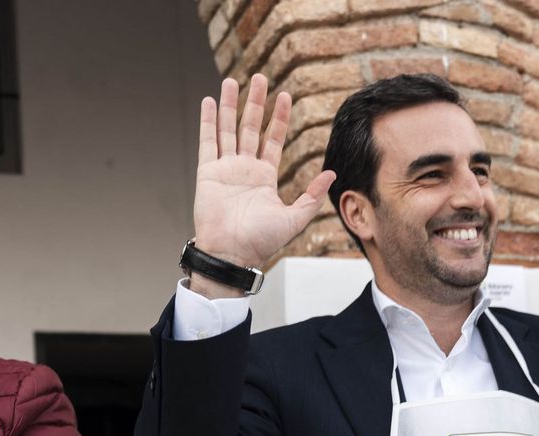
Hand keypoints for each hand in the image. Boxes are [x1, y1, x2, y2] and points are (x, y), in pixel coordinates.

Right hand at [191, 74, 335, 293]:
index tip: (284, 95)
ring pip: (227, 129)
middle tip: (258, 78)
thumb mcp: (294, 218)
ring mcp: (225, 169)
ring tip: (231, 80)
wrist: (232, 254)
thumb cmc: (261, 242)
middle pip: (249, 127)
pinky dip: (208, 121)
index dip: (278, 118)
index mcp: (264, 178)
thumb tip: (331, 174)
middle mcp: (244, 169)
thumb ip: (311, 196)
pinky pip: (207, 141)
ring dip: (229, 105)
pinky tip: (210, 101)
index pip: (272, 140)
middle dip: (255, 102)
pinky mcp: (207, 173)